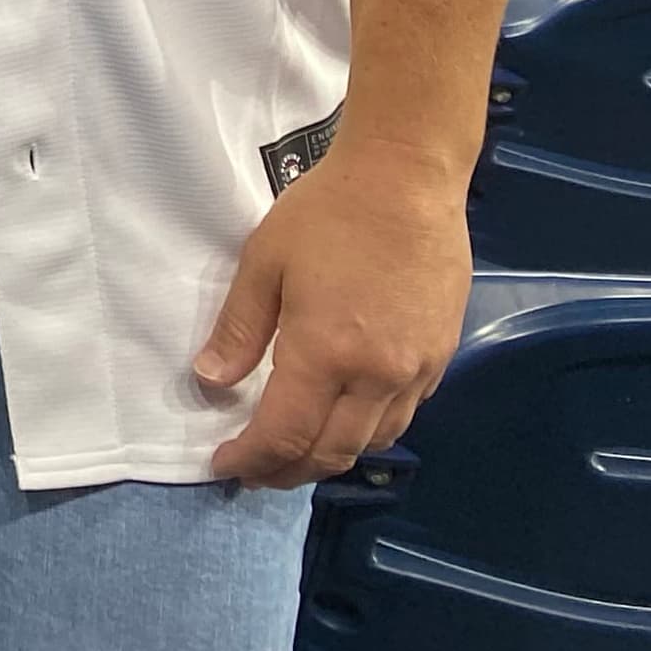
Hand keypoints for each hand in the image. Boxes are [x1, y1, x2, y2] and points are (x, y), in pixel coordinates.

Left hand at [194, 141, 471, 487]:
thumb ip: (239, 330)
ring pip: (372, 442)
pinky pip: (402, 416)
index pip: (285, 434)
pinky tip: (343, 419)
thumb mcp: (264, 263)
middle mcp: (378, 377)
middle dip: (287, 471)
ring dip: (329, 458)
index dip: (251, 459)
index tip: (224, 465)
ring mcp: (417, 371)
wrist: (408, 179)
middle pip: (332, 453)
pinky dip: (367, 432)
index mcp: (327, 355)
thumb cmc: (327, 213)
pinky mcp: (440, 357)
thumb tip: (210, 381)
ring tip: (293, 454)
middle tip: (253, 471)